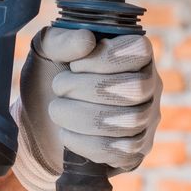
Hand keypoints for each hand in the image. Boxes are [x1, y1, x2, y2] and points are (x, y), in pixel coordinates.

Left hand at [10, 27, 159, 190]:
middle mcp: (149, 84)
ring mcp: (146, 119)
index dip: (106, 58)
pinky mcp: (136, 149)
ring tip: (57, 110)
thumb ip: (63, 39)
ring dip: (84, 117)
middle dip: (90, 89)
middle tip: (59, 87)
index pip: (139, 50)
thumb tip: (86, 40)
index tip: (74, 64)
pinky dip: (88, 143)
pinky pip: (123, 151)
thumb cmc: (51, 75)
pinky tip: (67, 134)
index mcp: (134, 53)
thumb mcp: (48, 50)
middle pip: (136, 88)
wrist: (41, 118)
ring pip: (131, 121)